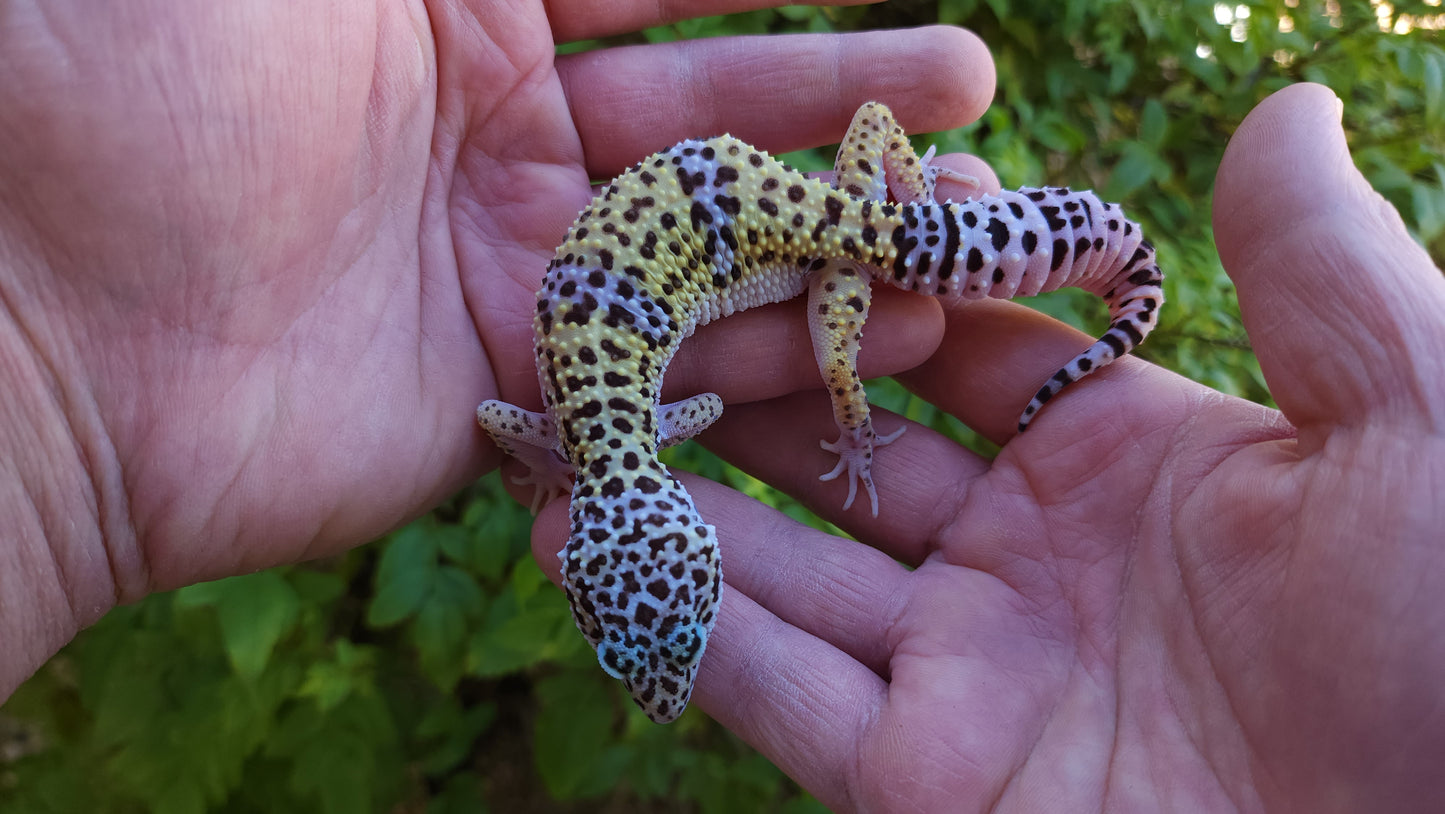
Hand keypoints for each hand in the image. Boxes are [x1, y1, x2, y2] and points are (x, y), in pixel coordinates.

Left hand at [0, 2, 990, 695]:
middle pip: (709, 110)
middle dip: (844, 93)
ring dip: (836, 232)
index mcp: (447, 5)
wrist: (34, 321)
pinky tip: (884, 330)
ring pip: (710, 247)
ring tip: (969, 215)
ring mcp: (512, 269)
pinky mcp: (514, 390)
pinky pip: (671, 366)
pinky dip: (778, 351)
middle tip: (971, 85)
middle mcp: (494, 133)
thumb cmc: (130, 77)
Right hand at [533, 83, 1444, 810]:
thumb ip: (1319, 272)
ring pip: (787, 565)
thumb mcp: (1418, 418)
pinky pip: (779, 693)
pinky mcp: (924, 782)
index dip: (863, 276)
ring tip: (558, 417)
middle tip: (623, 305)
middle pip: (843, 447)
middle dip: (733, 380)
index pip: (954, 340)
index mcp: (1125, 456)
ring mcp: (969, 671)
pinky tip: (579, 542)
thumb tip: (1278, 108)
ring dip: (672, 495)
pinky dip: (681, 620)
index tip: (766, 207)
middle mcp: (1027, 558)